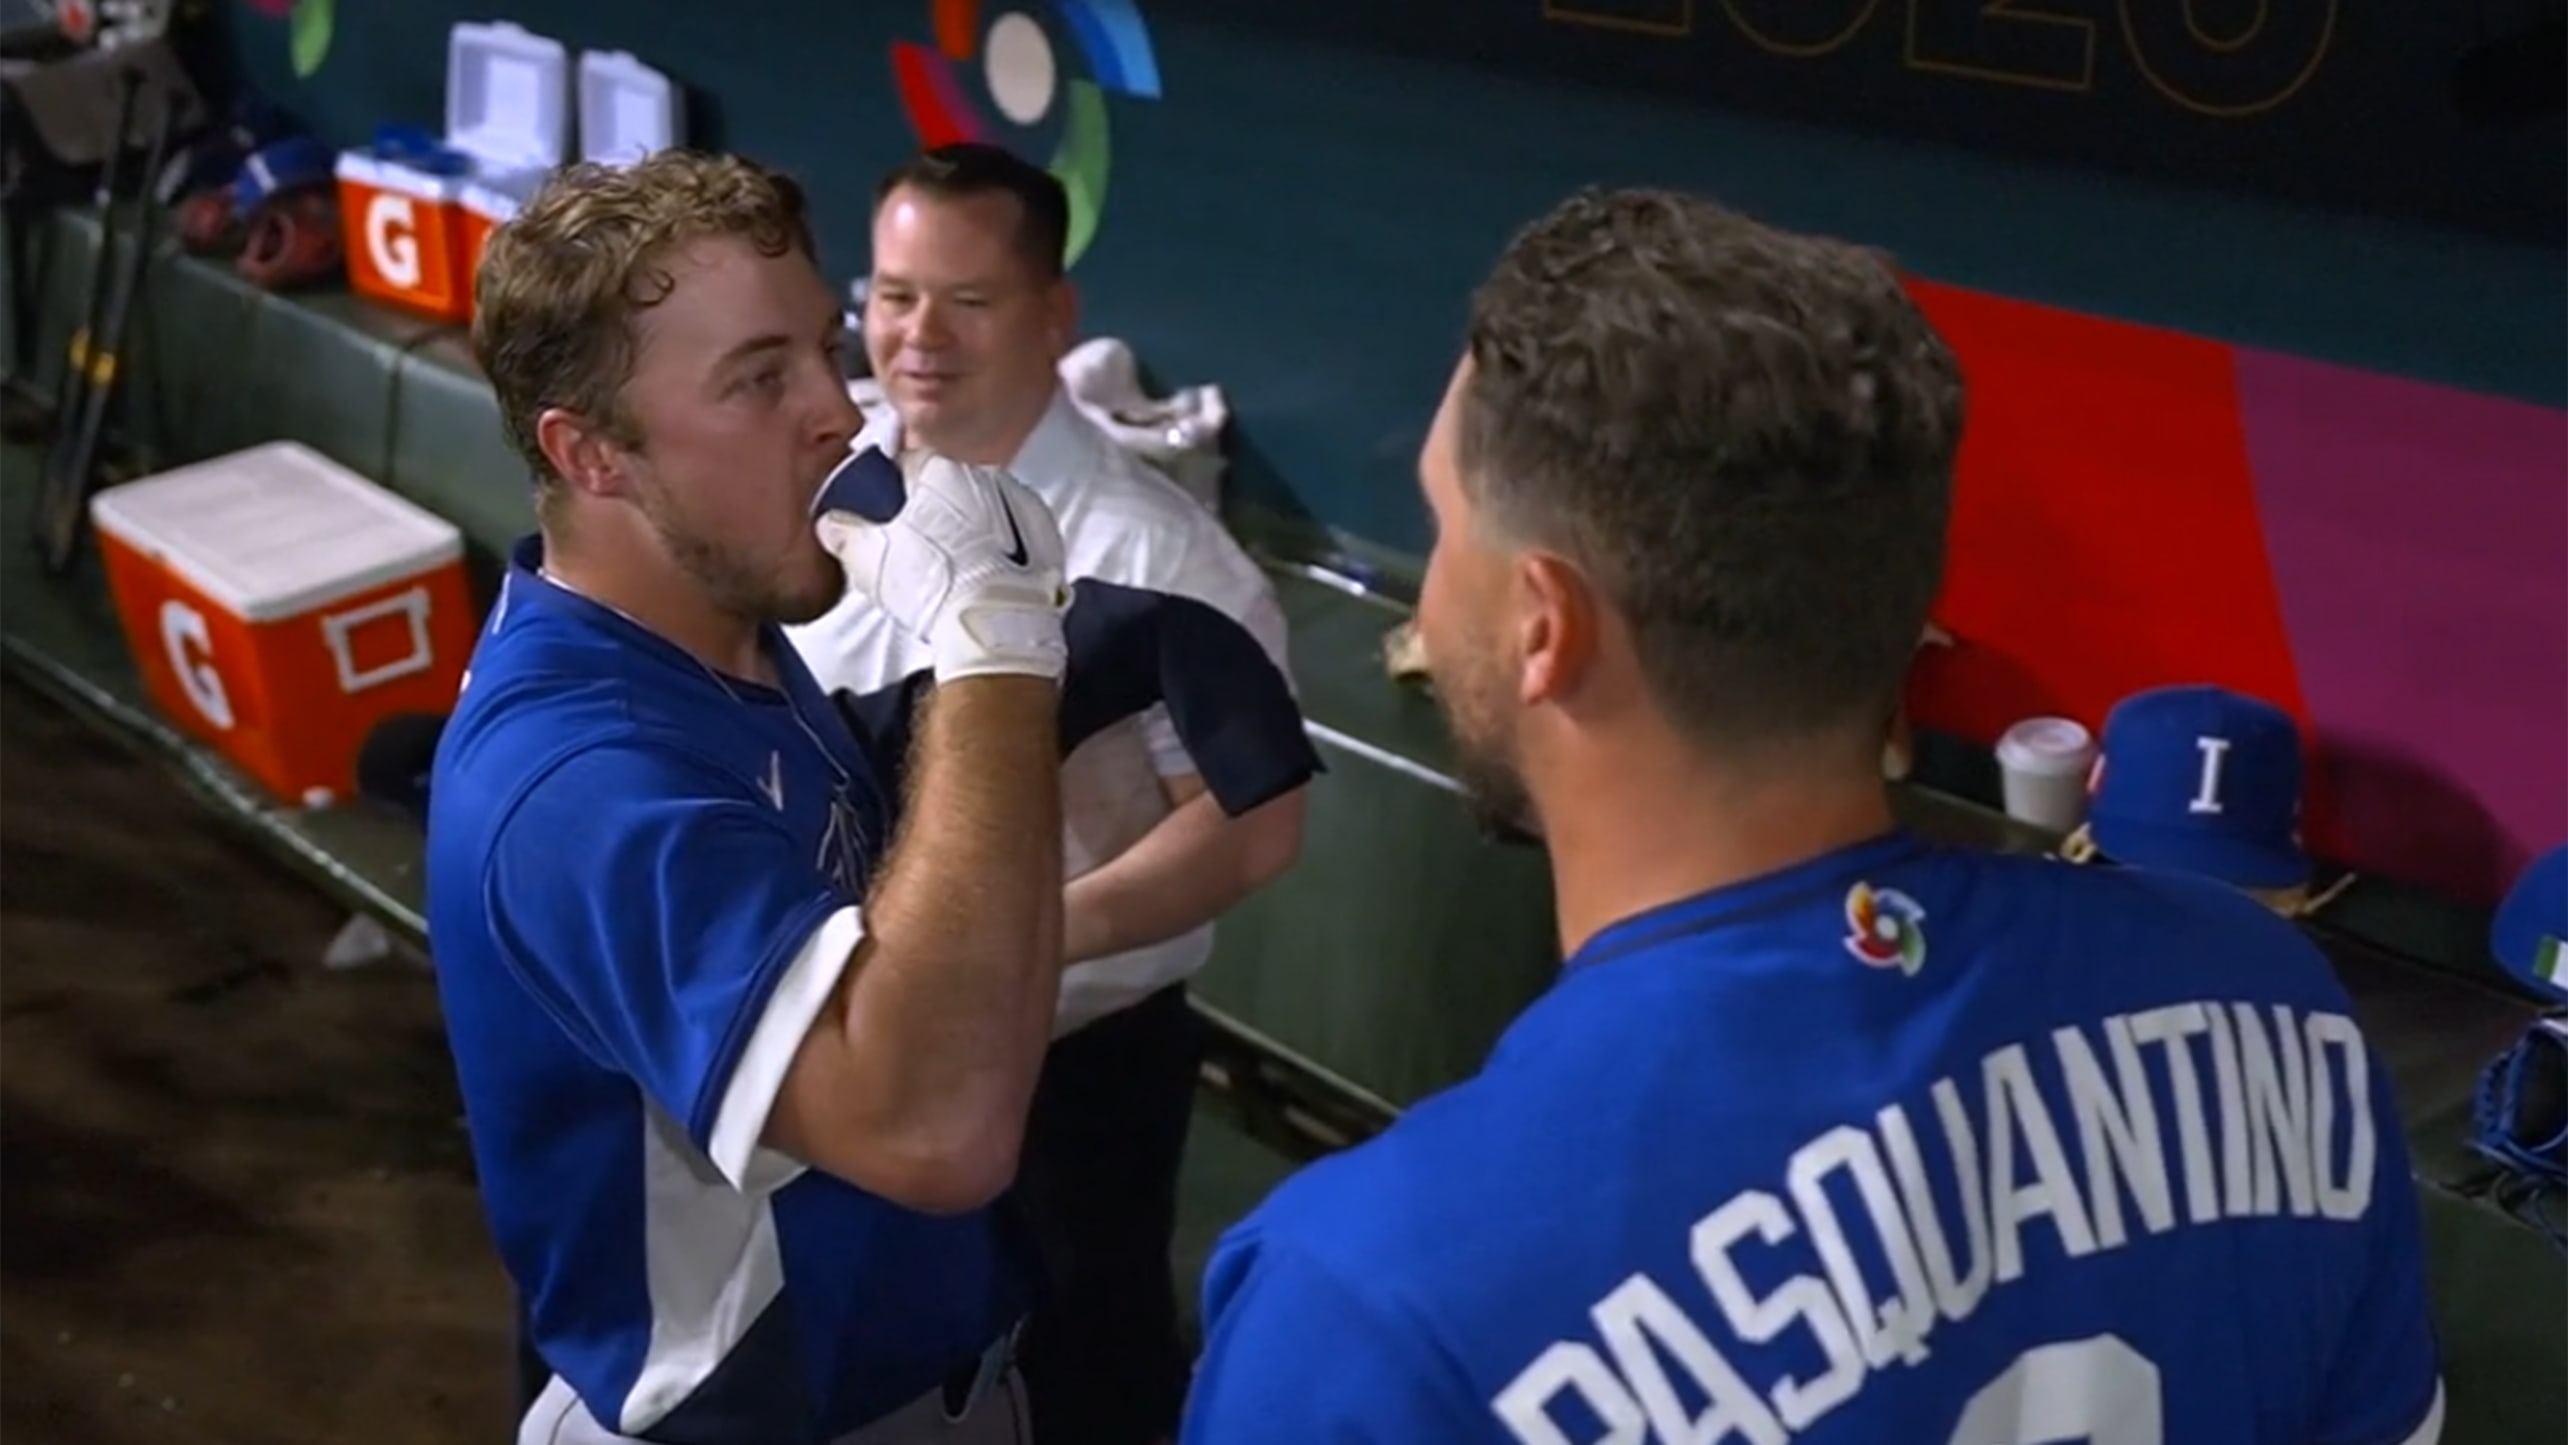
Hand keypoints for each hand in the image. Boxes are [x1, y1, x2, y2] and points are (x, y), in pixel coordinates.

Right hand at [814, 446, 1069, 681]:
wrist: (995, 627)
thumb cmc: (934, 589)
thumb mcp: (869, 560)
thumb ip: (843, 532)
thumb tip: (832, 523)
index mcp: (940, 470)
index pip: (906, 464)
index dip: (892, 491)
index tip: (886, 515)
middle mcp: (985, 476)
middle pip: (947, 486)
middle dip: (932, 510)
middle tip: (916, 549)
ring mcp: (1021, 503)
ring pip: (983, 507)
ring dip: (969, 527)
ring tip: (952, 568)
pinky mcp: (1046, 534)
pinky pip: (1014, 531)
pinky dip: (1001, 546)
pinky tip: (984, 574)